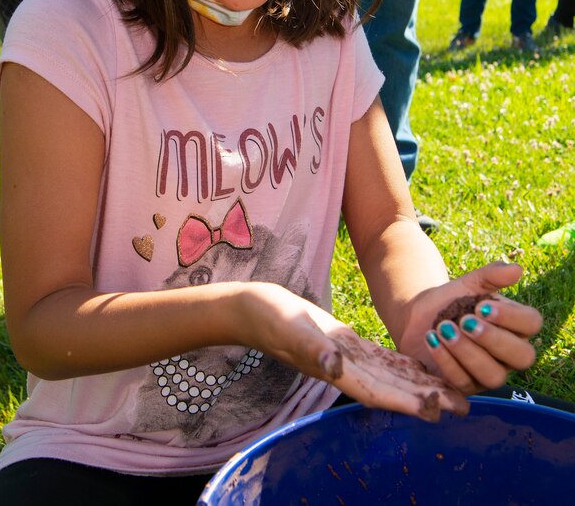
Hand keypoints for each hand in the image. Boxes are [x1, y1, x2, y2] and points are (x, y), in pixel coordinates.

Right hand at [241, 283, 468, 421]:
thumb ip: (312, 348)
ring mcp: (347, 360)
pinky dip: (402, 367)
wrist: (253, 309)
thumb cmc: (268, 316)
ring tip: (453, 393)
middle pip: (392, 389)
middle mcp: (345, 370)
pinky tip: (422, 368)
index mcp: (335, 368)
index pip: (378, 390)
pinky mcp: (346, 346)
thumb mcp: (291, 328)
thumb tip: (334, 367)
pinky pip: (380, 361)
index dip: (408, 401)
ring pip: (391, 377)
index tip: (437, 408)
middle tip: (464, 406)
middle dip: (426, 398)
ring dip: (421, 386)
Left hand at [399, 262, 541, 395]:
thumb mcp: (467, 285)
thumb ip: (490, 276)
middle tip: (466, 320)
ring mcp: (487, 375)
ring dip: (468, 351)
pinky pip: (462, 382)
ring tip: (444, 328)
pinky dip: (446, 360)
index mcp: (514, 327)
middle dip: (494, 339)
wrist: (416, 318)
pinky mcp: (464, 387)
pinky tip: (432, 340)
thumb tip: (517, 269)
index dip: (512, 317)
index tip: (482, 305)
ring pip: (493, 375)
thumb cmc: (450, 302)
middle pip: (521, 357)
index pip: (531, 324)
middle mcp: (507, 355)